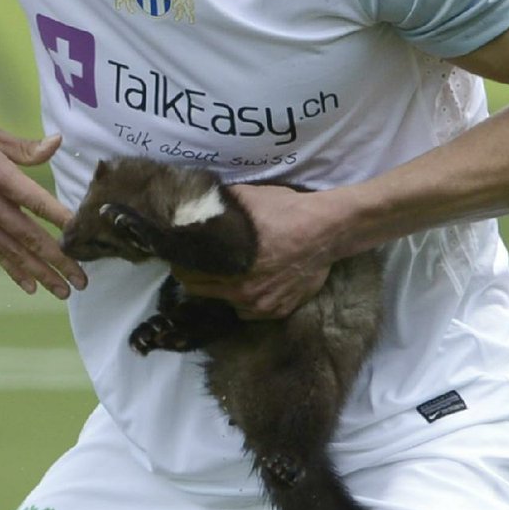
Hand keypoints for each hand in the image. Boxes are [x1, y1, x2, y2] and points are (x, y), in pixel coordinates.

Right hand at [0, 110, 86, 297]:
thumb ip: (24, 147)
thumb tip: (57, 144)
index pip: (34, 199)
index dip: (59, 216)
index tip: (81, 232)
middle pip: (28, 235)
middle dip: (57, 259)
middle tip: (82, 279)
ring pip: (13, 250)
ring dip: (40, 272)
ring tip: (63, 292)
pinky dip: (13, 269)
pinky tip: (30, 286)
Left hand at [173, 183, 337, 318]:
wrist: (327, 230)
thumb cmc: (285, 211)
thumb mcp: (246, 198)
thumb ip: (218, 206)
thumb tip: (195, 202)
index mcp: (229, 267)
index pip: (188, 275)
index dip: (182, 264)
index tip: (182, 255)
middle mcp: (242, 293)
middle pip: (202, 292)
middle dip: (197, 278)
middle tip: (200, 263)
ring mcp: (262, 306)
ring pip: (227, 303)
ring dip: (223, 290)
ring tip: (228, 272)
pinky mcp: (279, 311)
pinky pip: (250, 311)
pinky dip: (246, 299)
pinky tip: (250, 283)